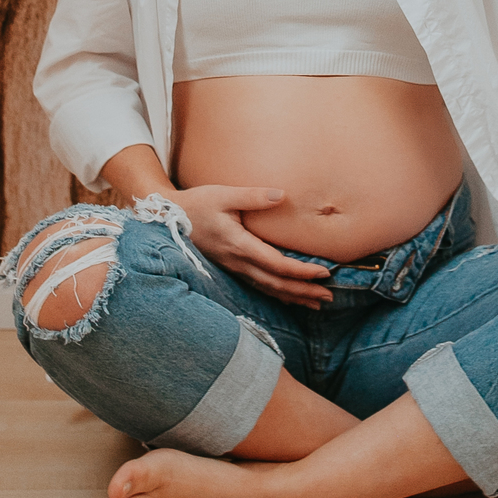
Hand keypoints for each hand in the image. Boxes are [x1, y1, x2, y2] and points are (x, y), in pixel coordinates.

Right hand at [173, 185, 333, 306]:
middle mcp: (238, 263)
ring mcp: (233, 268)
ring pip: (268, 289)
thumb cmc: (197, 204)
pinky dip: (278, 294)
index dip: (303, 272)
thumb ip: (254, 196)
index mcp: (239, 246)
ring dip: (294, 297)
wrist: (168, 219)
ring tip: (317, 303)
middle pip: (276, 284)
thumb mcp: (224, 195)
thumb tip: (282, 195)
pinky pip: (258, 286)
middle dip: (304, 291)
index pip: (278, 265)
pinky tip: (289, 297)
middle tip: (330, 296)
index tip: (325, 272)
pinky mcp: (231, 268)